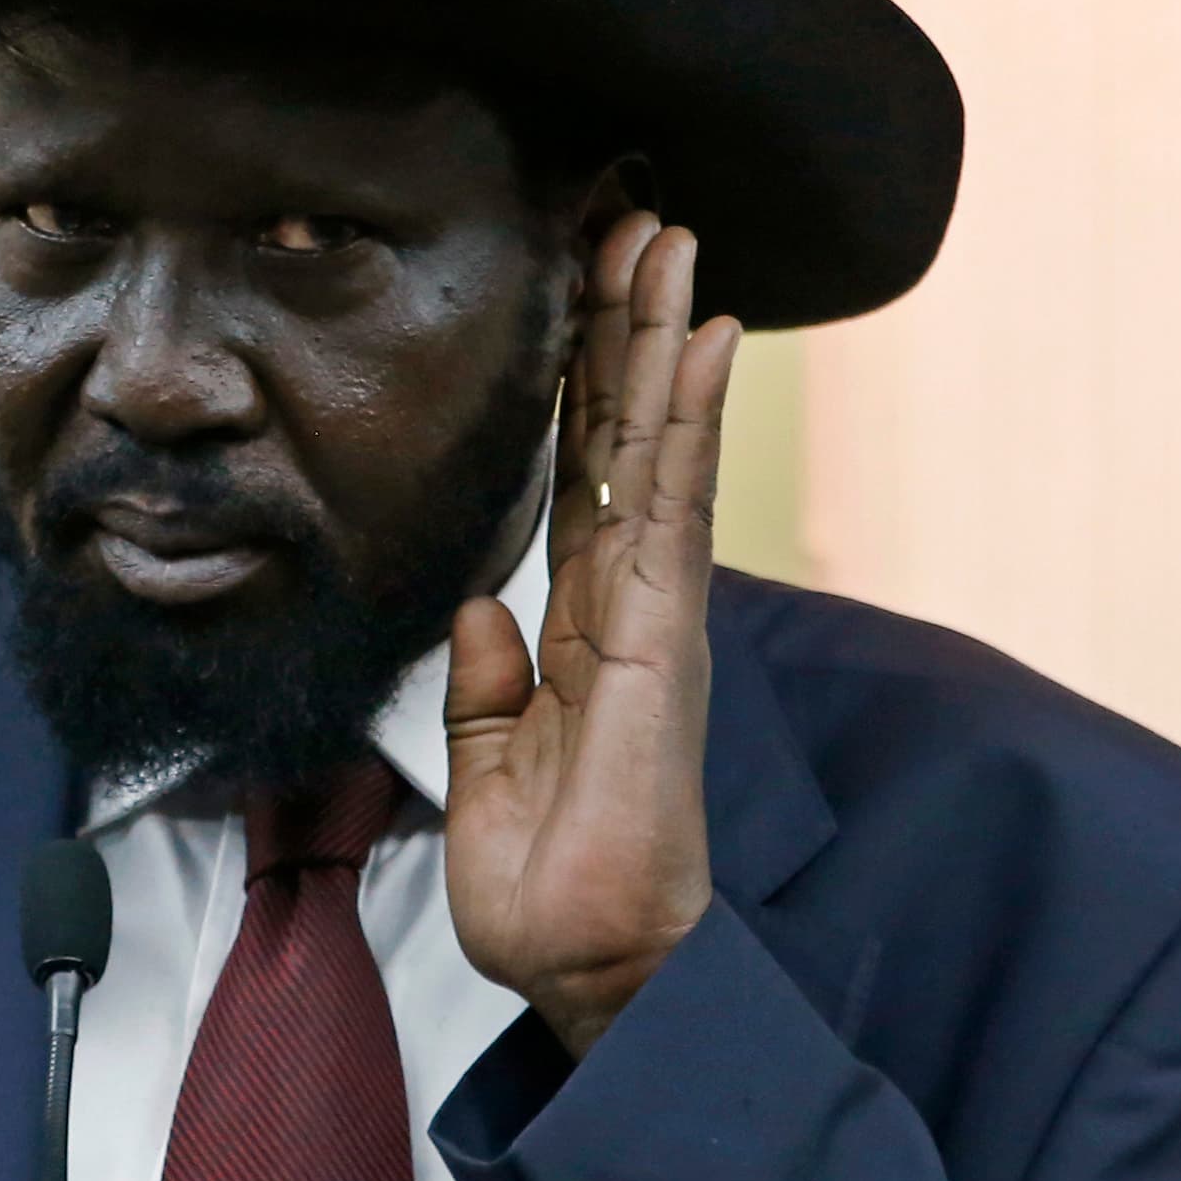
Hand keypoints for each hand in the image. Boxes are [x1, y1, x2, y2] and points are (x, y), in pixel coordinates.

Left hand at [440, 212, 739, 1057]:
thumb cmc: (547, 887)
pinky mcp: (666, 633)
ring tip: (671, 235)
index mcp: (578, 624)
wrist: (590, 966)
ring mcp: (654, 609)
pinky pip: (675, 503)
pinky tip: (704, 340)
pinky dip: (689, 416)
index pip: (576, 474)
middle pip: (624, 434)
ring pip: (658, 443)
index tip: (577, 289)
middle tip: (631, 213)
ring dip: (661, 336)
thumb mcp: (481, 771)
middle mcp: (627, 600)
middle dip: (624, 323)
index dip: (576, 382)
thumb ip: (484, 688)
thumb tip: (475, 609)